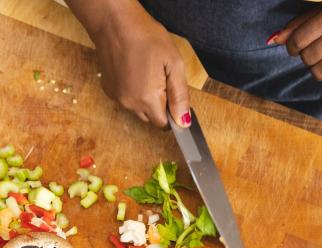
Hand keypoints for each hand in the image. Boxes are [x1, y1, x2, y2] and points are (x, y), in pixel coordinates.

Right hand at [88, 0, 189, 126]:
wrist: (113, 20)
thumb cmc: (146, 37)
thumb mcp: (174, 64)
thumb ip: (180, 96)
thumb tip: (183, 122)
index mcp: (147, 100)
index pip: (164, 124)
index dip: (171, 113)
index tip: (172, 95)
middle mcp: (129, 103)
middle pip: (150, 118)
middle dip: (159, 106)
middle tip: (160, 80)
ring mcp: (116, 97)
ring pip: (138, 110)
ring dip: (145, 99)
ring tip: (146, 73)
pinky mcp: (108, 89)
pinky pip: (126, 99)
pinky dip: (132, 92)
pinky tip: (133, 72)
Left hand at [270, 0, 321, 87]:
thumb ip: (298, 24)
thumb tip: (272, 40)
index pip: (298, 40)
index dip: (291, 47)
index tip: (294, 47)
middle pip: (307, 58)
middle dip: (304, 56)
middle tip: (312, 51)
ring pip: (318, 72)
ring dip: (315, 69)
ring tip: (321, 60)